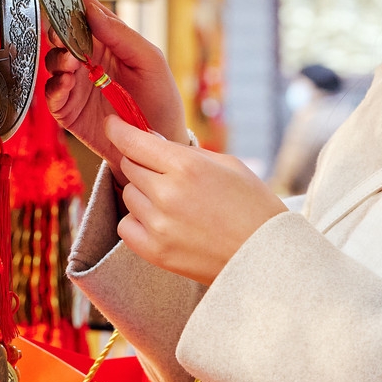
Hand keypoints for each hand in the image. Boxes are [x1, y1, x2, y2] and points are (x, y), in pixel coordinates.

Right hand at [43, 0, 186, 166]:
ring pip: (54, 61)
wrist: (158, 144)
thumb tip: (93, 12)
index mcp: (110, 42)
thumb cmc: (160, 100)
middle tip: (63, 30)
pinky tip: (67, 84)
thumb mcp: (151, 62)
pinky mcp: (68, 109)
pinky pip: (53, 94)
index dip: (73, 0)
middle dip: (59, 29)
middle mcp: (89, 59)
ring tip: (71, 62)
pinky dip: (55, 87)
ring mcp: (77, 84)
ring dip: (58, 58)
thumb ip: (123, 36)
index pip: (87, 14)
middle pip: (63, 35)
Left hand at [108, 116, 287, 286]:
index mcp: (186, 167)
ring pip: (128, 195)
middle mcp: (167, 194)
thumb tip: (149, 139)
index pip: (133, 142)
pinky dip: (138, 220)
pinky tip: (162, 221)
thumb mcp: (227, 164)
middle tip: (163, 171)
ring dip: (142, 192)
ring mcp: (158, 225)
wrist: (268, 257)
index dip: (119, 129)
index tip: (112, 124)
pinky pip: (126, 226)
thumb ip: (185, 151)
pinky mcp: (155, 252)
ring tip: (173, 202)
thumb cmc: (253, 206)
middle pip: (129, 166)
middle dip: (141, 163)